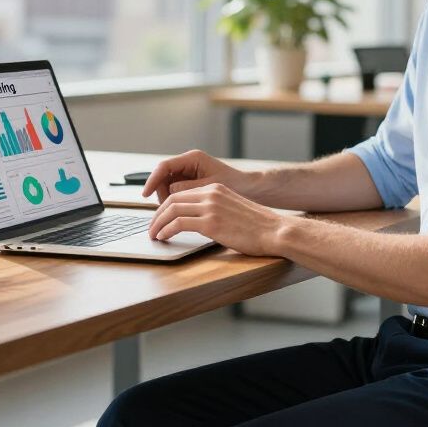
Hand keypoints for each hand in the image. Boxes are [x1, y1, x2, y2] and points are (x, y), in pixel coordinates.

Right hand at [142, 149, 258, 203]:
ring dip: (167, 200)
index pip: (164, 167)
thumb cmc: (237, 185)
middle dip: (160, 194)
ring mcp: (190, 172)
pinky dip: (175, 202)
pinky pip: (176, 191)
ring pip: (168, 186)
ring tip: (173, 214)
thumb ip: (188, 189)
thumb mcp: (210, 188)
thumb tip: (170, 194)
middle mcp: (189, 163)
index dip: (152, 181)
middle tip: (164, 211)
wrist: (253, 188)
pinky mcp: (193, 183)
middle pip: (163, 177)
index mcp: (193, 158)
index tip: (145, 194)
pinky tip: (179, 213)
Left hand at [148, 183, 285, 257]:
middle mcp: (211, 194)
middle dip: (157, 215)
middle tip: (152, 227)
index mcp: (216, 189)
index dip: (166, 206)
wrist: (275, 231)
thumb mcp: (233, 210)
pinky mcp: (211, 223)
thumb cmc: (258, 227)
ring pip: (172, 210)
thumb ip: (215, 211)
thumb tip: (199, 224)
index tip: (160, 218)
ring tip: (154, 235)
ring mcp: (211, 208)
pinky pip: (179, 224)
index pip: (181, 193)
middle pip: (172, 199)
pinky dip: (166, 230)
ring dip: (158, 223)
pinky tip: (163, 238)